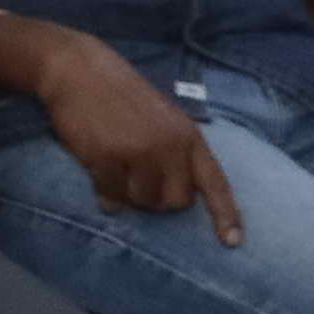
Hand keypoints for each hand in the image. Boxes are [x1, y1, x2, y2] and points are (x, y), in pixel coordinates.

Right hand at [31, 35, 246, 245]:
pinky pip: (112, 195)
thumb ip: (172, 154)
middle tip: (138, 186)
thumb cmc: (121, 96)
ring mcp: (139, 151)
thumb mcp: (162, 119)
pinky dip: (105, 194)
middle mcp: (170, 146)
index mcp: (189, 136)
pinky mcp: (108, 156)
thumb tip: (164, 199)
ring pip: (144, 202)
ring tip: (116, 174)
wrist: (81, 71)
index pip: (215, 182)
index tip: (233, 242)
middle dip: (159, 202)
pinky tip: (98, 174)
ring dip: (130, 197)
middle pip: (177, 202)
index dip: (225, 215)